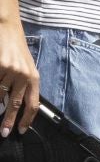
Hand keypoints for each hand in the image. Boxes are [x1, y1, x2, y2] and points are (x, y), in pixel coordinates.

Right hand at [0, 17, 40, 135]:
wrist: (7, 29)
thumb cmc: (16, 50)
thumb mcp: (25, 68)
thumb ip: (22, 86)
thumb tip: (11, 106)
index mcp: (34, 77)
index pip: (33, 103)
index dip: (27, 119)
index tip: (20, 130)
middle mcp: (24, 75)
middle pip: (16, 104)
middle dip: (8, 120)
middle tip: (4, 132)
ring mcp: (10, 71)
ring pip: (0, 95)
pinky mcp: (0, 66)